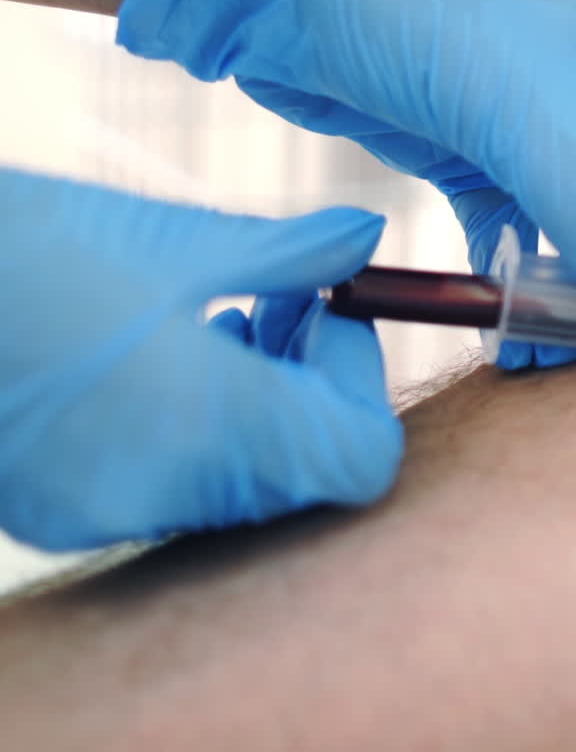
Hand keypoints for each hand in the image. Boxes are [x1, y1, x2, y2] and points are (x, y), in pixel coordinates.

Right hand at [0, 168, 400, 550]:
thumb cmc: (16, 250)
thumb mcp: (170, 241)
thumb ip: (287, 252)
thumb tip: (365, 237)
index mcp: (205, 421)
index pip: (358, 461)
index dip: (361, 386)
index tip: (329, 313)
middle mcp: (163, 491)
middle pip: (306, 474)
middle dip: (316, 388)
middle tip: (288, 306)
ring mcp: (105, 513)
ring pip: (246, 486)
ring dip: (266, 407)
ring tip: (231, 320)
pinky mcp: (61, 512)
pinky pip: (178, 491)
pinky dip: (205, 432)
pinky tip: (170, 358)